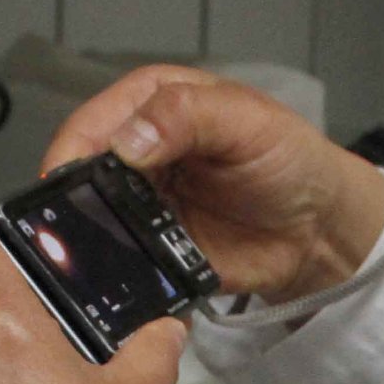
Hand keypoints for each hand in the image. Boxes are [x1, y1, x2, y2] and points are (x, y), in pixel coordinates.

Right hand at [44, 65, 383, 304]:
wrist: (318, 227)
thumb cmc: (289, 158)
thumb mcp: (245, 120)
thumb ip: (187, 116)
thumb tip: (128, 141)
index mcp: (150, 104)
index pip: (91, 124)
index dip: (73, 151)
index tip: (65, 182)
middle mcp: (135, 153)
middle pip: (80, 175)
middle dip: (71, 200)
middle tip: (67, 229)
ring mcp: (139, 205)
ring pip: (91, 221)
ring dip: (87, 240)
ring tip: (84, 258)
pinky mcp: (149, 250)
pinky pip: (118, 262)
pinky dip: (113, 271)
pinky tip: (113, 278)